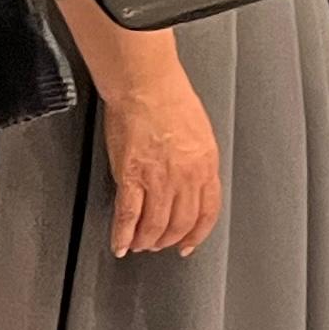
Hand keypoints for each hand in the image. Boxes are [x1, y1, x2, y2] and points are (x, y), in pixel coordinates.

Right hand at [96, 55, 223, 256]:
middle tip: (159, 244)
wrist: (146, 84)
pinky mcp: (131, 176)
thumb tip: (193, 182)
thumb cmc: (170, 98)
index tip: (189, 243)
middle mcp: (185, 176)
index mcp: (205, 164)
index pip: (207, 211)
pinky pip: (128, 216)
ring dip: (146, 240)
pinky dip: (123, 235)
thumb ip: (198, 162)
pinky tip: (121, 243)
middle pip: (180, 223)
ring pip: (154, 225)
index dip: (197, 234)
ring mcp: (158, 179)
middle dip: (168, 239)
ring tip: (140, 244)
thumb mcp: (200, 133)